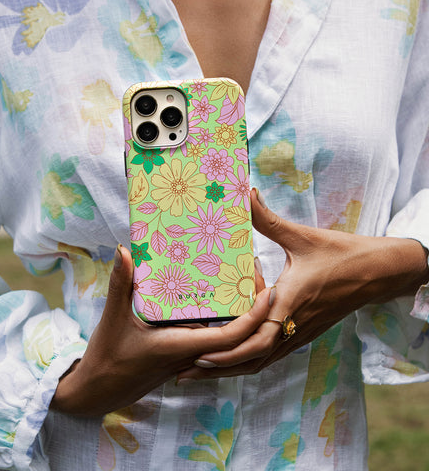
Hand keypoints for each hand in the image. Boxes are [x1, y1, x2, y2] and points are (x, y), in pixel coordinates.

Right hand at [51, 244, 266, 415]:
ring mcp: (189, 357)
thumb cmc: (106, 358)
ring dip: (241, 316)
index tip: (267, 292)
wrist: (98, 391)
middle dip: (253, 311)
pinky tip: (217, 300)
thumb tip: (124, 251)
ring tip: (244, 282)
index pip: (230, 337)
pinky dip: (223, 322)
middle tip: (256, 276)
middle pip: (236, 336)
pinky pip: (211, 340)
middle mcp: (191, 354)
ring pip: (226, 339)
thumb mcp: (112, 318)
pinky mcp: (182, 355)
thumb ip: (120, 283)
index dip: (253, 317)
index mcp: (181, 346)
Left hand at [177, 189, 428, 380]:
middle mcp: (292, 325)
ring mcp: (300, 334)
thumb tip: (247, 194)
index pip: (256, 339)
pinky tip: (234, 358)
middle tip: (185, 372)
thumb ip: (268, 219)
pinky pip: (273, 355)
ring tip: (202, 370)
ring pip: (262, 362)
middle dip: (218, 368)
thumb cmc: (342, 254)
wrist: (379, 272)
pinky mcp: (304, 333)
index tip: (198, 355)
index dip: (226, 352)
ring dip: (232, 369)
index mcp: (289, 303)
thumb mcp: (302, 236)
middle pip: (252, 360)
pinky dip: (250, 361)